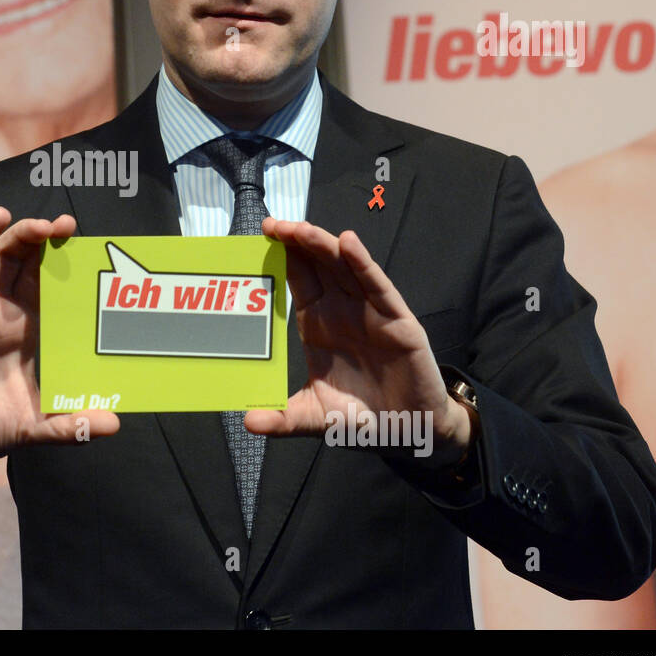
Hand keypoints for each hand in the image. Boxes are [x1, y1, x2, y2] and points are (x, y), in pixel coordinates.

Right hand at [0, 207, 119, 479]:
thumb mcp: (32, 426)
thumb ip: (70, 424)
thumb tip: (115, 426)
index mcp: (19, 325)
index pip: (39, 277)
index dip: (53, 252)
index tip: (71, 230)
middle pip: (8, 259)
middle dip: (26, 236)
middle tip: (49, 224)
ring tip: (1, 216)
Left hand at [245, 218, 471, 465]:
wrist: (408, 431)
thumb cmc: (361, 416)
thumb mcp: (314, 416)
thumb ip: (283, 418)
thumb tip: (247, 423)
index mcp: (319, 323)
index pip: (298, 279)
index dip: (282, 255)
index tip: (260, 235)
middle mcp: (342, 310)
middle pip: (317, 265)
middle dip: (296, 242)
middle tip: (273, 224)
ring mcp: (370, 311)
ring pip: (344, 268)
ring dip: (323, 246)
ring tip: (300, 229)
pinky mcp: (397, 320)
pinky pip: (377, 286)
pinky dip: (363, 264)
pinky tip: (348, 244)